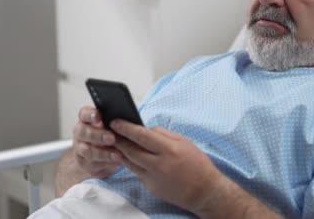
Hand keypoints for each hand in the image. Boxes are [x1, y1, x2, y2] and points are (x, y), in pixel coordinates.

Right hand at [71, 106, 121, 177]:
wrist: (105, 155)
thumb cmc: (111, 134)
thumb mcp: (113, 126)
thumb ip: (115, 122)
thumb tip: (126, 121)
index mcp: (86, 118)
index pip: (84, 114)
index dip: (90, 115)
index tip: (99, 116)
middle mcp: (80, 132)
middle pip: (83, 132)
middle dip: (98, 135)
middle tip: (112, 138)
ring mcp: (80, 148)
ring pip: (87, 150)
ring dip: (103, 153)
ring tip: (117, 155)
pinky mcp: (84, 162)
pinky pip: (92, 163)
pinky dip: (105, 163)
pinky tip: (116, 161)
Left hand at [110, 120, 224, 214]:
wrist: (204, 191)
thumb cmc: (197, 163)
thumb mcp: (184, 142)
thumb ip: (164, 134)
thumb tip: (146, 129)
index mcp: (169, 150)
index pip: (142, 136)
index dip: (126, 128)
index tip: (115, 122)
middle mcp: (159, 165)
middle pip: (131, 150)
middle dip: (118, 139)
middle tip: (109, 131)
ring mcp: (153, 178)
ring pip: (130, 162)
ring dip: (121, 152)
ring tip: (116, 142)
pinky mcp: (151, 188)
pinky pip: (137, 172)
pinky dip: (133, 163)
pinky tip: (131, 156)